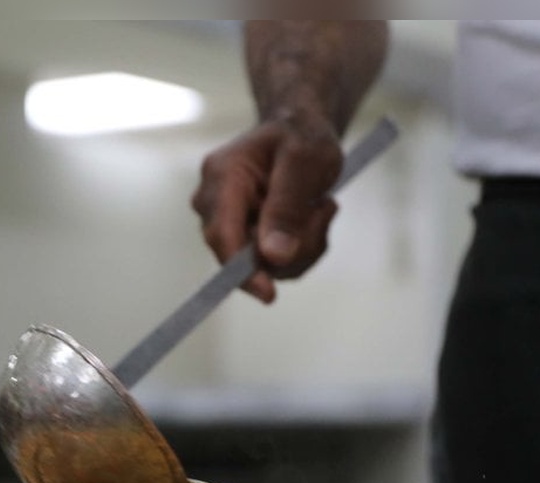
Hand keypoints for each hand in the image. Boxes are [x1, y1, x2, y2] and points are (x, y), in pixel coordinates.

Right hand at [191, 112, 342, 303]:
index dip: (240, 269)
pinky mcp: (244, 238)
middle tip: (325, 209)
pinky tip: (310, 217)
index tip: (268, 293)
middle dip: (293, 246)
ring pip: (265, 265)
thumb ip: (288, 206)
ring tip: (320, 207)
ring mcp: (229, 223)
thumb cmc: (301, 136)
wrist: (299, 131)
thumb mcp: (306, 161)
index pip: (221, 233)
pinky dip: (302, 248)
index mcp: (221, 177)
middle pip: (244, 255)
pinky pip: (275, 264)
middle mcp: (214, 203)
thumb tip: (272, 256)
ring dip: (304, 246)